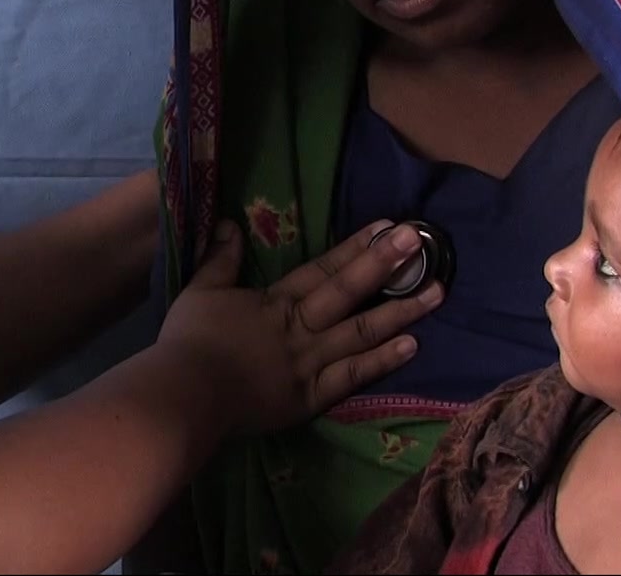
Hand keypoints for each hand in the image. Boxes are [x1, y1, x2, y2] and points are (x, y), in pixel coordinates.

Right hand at [155, 219, 442, 434]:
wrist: (184, 397)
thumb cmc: (188, 343)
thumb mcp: (199, 292)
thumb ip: (219, 259)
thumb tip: (230, 222)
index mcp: (275, 302)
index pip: (322, 268)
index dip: (356, 246)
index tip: (387, 226)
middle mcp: (300, 327)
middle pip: (348, 291)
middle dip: (385, 265)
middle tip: (419, 242)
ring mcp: (310, 364)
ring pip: (362, 333)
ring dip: (400, 312)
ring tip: (436, 293)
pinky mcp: (311, 398)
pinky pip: (352, 377)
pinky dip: (382, 362)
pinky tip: (412, 346)